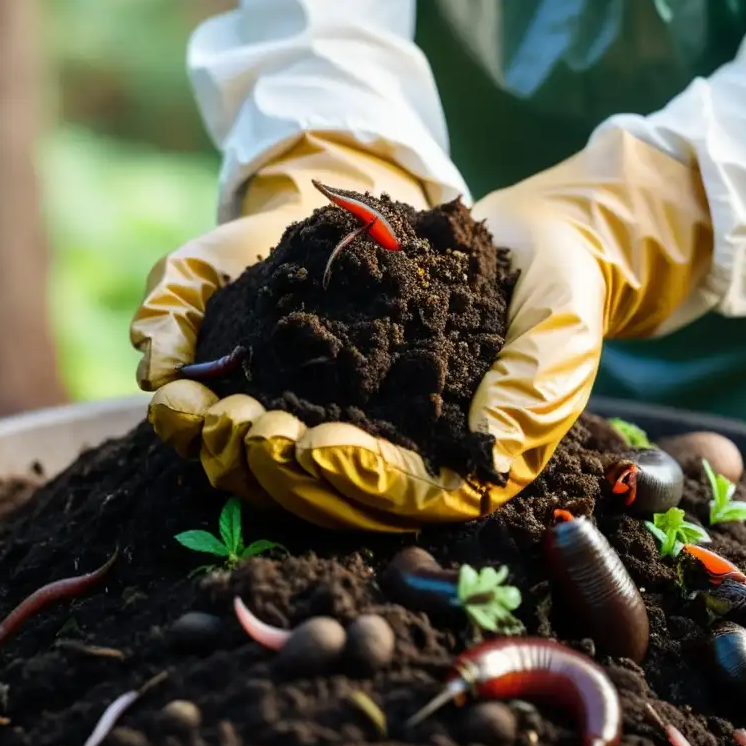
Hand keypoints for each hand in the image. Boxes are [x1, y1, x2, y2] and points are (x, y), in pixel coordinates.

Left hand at [132, 130, 711, 531]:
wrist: (534, 250)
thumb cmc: (555, 298)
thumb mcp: (557, 337)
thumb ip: (530, 398)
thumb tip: (487, 462)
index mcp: (461, 468)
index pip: (401, 495)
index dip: (353, 479)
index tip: (311, 446)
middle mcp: (408, 461)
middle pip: (332, 493)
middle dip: (278, 469)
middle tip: (237, 429)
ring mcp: (368, 429)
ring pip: (293, 466)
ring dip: (240, 449)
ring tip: (201, 413)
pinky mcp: (337, 392)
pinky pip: (280, 412)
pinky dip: (231, 406)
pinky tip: (188, 390)